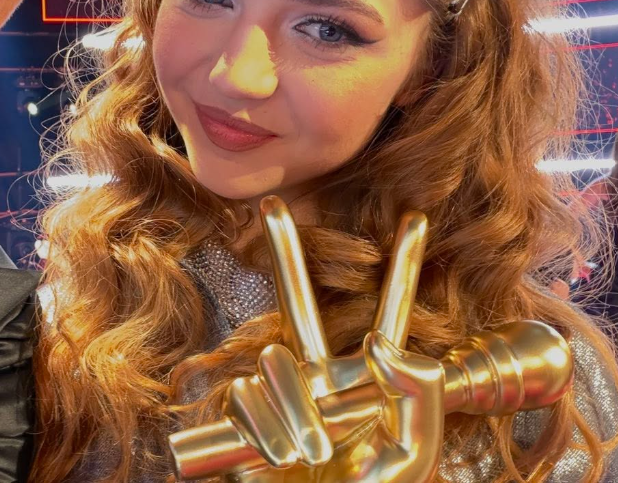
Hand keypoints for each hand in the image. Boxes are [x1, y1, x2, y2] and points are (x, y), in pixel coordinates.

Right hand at [172, 196, 443, 482]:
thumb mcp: (411, 454)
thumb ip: (417, 398)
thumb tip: (385, 342)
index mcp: (370, 379)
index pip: (390, 312)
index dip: (404, 265)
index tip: (417, 217)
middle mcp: (321, 374)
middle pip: (297, 300)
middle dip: (284, 249)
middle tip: (271, 204)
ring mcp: (279, 390)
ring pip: (275, 365)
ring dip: (296, 412)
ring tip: (314, 454)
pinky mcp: (243, 411)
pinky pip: (247, 396)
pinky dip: (268, 430)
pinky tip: (281, 457)